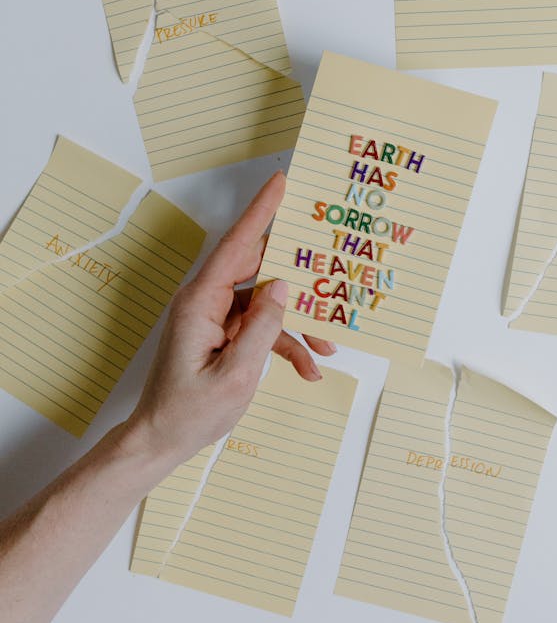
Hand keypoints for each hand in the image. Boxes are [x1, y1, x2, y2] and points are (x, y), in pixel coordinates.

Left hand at [123, 172, 333, 465]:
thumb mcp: (235, 373)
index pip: (236, 244)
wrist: (162, 440)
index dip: (261, 211)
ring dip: (297, 322)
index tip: (281, 182)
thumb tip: (282, 287)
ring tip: (325, 346)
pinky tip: (306, 368)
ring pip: (266, 301)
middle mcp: (207, 300)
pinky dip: (284, 343)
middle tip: (329, 262)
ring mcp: (215, 317)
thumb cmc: (189, 411)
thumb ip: (263, 327)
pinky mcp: (222, 333)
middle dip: (297, 273)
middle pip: (258, 268)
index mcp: (201, 301)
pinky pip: (260, 326)